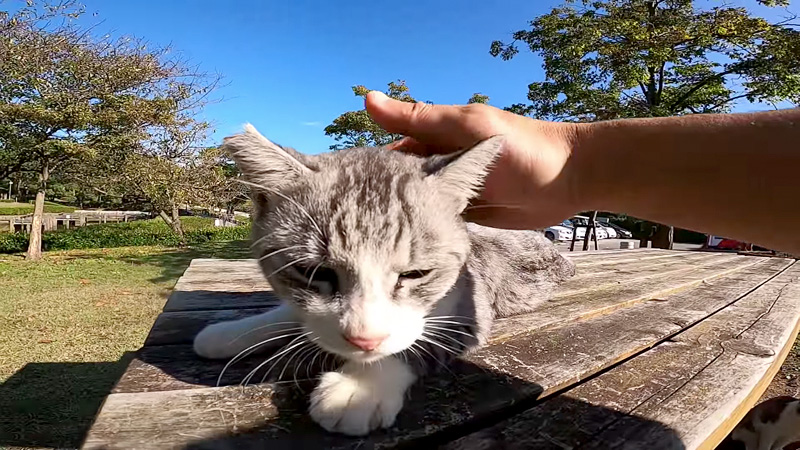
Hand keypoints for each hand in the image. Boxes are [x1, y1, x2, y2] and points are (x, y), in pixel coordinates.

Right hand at [365, 91, 586, 229]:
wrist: (571, 178)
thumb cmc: (520, 146)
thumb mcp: (466, 127)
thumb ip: (420, 118)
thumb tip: (367, 98)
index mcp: (436, 140)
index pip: (393, 152)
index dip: (371, 167)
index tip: (344, 189)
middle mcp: (441, 166)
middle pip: (403, 183)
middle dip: (383, 199)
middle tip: (352, 225)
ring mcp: (454, 193)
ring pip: (418, 205)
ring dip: (401, 219)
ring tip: (368, 242)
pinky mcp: (469, 217)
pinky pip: (439, 224)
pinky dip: (424, 232)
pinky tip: (402, 248)